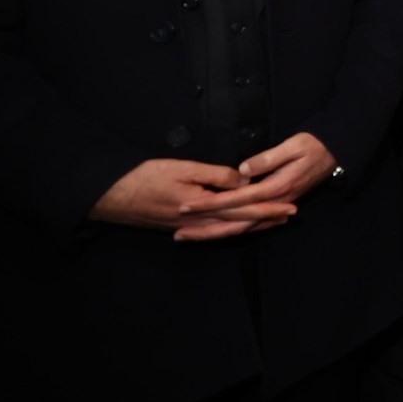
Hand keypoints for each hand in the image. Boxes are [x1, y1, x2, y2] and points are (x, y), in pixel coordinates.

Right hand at [91, 159, 288, 237]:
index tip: (290, 207)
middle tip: (289, 216)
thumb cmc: (146, 178)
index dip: (269, 208)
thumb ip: (216, 175)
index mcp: (203, 208)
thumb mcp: (184, 169)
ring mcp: (189, 229)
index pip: (244, 209)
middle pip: (239, 223)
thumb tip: (242, 179)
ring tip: (271, 222)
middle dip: (266, 220)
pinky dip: (230, 230)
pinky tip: (237, 227)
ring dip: (250, 226)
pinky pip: (212, 232)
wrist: (112, 197)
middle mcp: (199, 224)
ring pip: (227, 230)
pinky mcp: (179, 228)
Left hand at [171, 132, 340, 240]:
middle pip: (237, 223)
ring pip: (243, 228)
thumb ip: (268, 158)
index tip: (187, 205)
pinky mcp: (277, 208)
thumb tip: (243, 170)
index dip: (211, 203)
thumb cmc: (313, 146)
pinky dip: (233, 231)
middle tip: (179, 233)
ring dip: (216, 234)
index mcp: (277, 187)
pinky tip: (217, 233)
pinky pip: (252, 225)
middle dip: (206, 229)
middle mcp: (276, 203)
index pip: (238, 199)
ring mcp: (277, 208)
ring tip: (190, 236)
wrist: (335, 153)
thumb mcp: (293, 145)